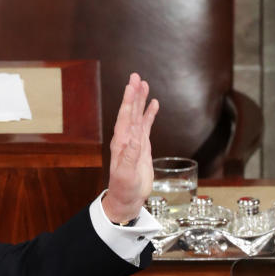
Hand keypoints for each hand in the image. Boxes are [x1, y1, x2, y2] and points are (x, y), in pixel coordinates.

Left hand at [103, 73, 159, 223]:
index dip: (128, 101)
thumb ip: (131, 156)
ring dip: (140, 101)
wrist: (126, 199)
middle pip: (130, 112)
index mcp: (121, 143)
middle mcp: (126, 139)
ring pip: (137, 116)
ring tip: (144, 84)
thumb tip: (134, 138)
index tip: (131, 86)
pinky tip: (153, 104)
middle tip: (136, 76)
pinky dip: (149, 114)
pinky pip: (145, 126)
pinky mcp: (142, 147)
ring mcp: (134, 142)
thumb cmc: (124, 189)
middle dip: (133, 94)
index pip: (124, 117)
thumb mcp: (127, 174)